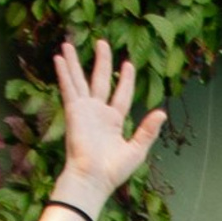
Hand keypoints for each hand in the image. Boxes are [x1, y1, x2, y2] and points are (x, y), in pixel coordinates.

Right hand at [52, 38, 166, 204]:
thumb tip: (162, 113)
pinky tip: (58, 58)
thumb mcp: (136, 150)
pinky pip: (68, 88)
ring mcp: (84, 110)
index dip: (126, 80)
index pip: (122, 95)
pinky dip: (64, 73)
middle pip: (101, 80)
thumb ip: (148, 131)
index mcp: (114, 121)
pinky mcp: (73, 111)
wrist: (93, 178)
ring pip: (80, 80)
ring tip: (69, 44)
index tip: (128, 64)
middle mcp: (98, 113)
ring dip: (74, 62)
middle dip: (102, 61)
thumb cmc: (114, 170)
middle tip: (101, 42)